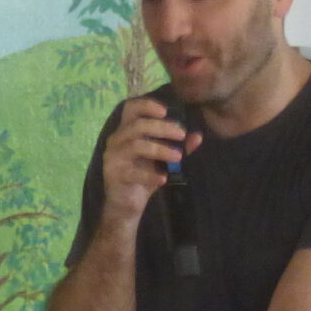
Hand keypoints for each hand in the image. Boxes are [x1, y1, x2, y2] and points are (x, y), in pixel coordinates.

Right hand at [98, 98, 195, 225]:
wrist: (125, 205)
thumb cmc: (143, 177)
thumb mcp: (162, 161)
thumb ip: (178, 147)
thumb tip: (197, 136)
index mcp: (126, 131)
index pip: (131, 108)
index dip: (147, 105)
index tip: (166, 111)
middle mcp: (116, 140)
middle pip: (137, 125)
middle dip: (162, 128)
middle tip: (181, 134)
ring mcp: (113, 157)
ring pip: (136, 145)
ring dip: (160, 149)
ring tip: (178, 157)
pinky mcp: (114, 174)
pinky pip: (132, 172)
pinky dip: (150, 175)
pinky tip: (164, 179)